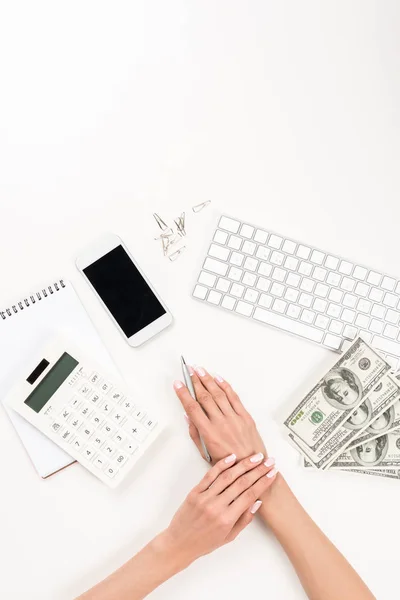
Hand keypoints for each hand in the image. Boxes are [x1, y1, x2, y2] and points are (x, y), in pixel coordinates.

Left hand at [160, 453, 276, 566]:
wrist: (179, 544)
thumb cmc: (205, 542)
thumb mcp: (229, 537)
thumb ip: (244, 519)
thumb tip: (257, 502)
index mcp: (226, 519)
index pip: (249, 495)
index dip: (263, 483)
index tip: (272, 474)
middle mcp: (216, 506)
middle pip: (241, 483)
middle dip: (258, 471)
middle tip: (269, 461)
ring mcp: (204, 498)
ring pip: (227, 476)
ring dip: (243, 465)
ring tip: (255, 457)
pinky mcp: (194, 492)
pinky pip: (209, 475)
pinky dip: (221, 465)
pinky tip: (232, 457)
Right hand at [174, 366, 266, 462]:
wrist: (252, 468)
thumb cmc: (228, 465)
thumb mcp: (205, 453)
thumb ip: (195, 433)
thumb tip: (187, 415)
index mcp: (209, 433)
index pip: (192, 408)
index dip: (183, 394)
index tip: (178, 384)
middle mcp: (221, 423)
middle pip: (204, 397)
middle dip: (195, 382)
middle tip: (189, 371)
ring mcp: (234, 419)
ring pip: (218, 394)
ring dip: (208, 380)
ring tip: (200, 370)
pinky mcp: (245, 417)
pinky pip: (234, 397)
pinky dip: (225, 386)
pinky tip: (218, 378)